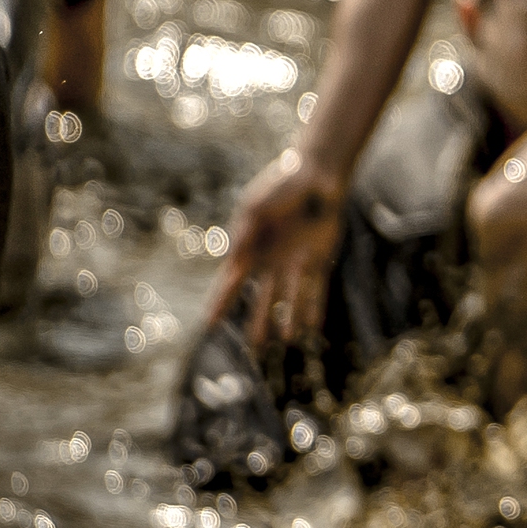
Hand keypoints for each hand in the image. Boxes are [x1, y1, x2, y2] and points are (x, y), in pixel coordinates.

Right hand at [206, 148, 346, 346]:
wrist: (314, 177)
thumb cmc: (279, 187)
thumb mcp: (255, 206)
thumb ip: (245, 232)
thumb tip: (234, 258)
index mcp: (248, 251)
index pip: (230, 283)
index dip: (220, 303)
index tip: (209, 324)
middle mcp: (270, 263)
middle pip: (262, 298)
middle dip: (258, 322)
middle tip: (253, 349)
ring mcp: (294, 263)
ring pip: (289, 298)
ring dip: (288, 318)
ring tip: (285, 341)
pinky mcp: (318, 259)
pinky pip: (315, 288)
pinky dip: (314, 306)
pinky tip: (313, 326)